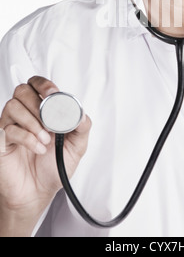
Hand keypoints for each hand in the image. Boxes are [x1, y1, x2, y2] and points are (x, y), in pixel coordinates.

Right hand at [0, 76, 90, 235]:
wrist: (39, 192)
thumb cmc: (54, 166)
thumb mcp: (77, 146)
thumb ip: (81, 126)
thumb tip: (80, 113)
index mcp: (42, 110)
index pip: (37, 84)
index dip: (44, 84)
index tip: (53, 94)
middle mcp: (25, 114)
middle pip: (22, 90)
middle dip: (38, 104)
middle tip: (50, 122)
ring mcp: (11, 126)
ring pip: (13, 106)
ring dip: (33, 122)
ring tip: (45, 140)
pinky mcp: (2, 141)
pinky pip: (9, 129)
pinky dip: (27, 138)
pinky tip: (37, 148)